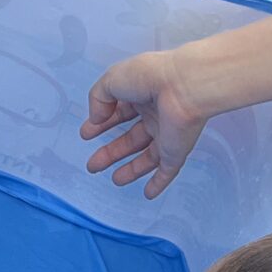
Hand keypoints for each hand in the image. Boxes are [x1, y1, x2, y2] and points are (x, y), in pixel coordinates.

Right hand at [82, 48, 208, 199]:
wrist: (185, 86)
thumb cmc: (150, 77)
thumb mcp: (111, 80)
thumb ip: (97, 99)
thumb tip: (96, 119)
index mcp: (142, 95)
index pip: (119, 113)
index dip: (101, 123)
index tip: (87, 134)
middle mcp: (155, 115)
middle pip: (131, 139)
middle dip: (111, 152)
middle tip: (93, 164)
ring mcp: (167, 134)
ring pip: (148, 157)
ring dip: (132, 169)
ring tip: (115, 180)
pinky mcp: (177, 150)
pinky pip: (168, 170)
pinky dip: (159, 183)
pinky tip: (148, 194)